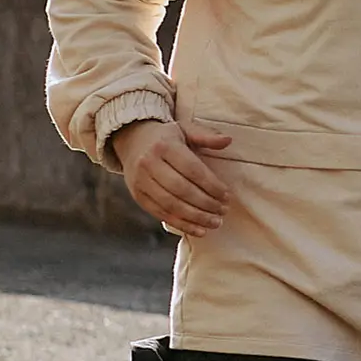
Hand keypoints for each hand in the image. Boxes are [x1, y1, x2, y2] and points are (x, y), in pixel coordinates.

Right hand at [111, 118, 233, 237]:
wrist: (132, 140)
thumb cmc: (166, 138)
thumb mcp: (185, 129)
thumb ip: (206, 135)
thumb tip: (227, 140)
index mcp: (164, 146)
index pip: (192, 170)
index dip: (212, 185)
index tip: (227, 196)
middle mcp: (149, 163)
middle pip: (181, 189)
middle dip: (206, 203)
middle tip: (223, 211)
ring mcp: (141, 181)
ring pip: (171, 204)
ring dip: (196, 217)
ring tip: (215, 222)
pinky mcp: (138, 196)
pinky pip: (161, 213)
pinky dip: (182, 224)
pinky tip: (200, 230)